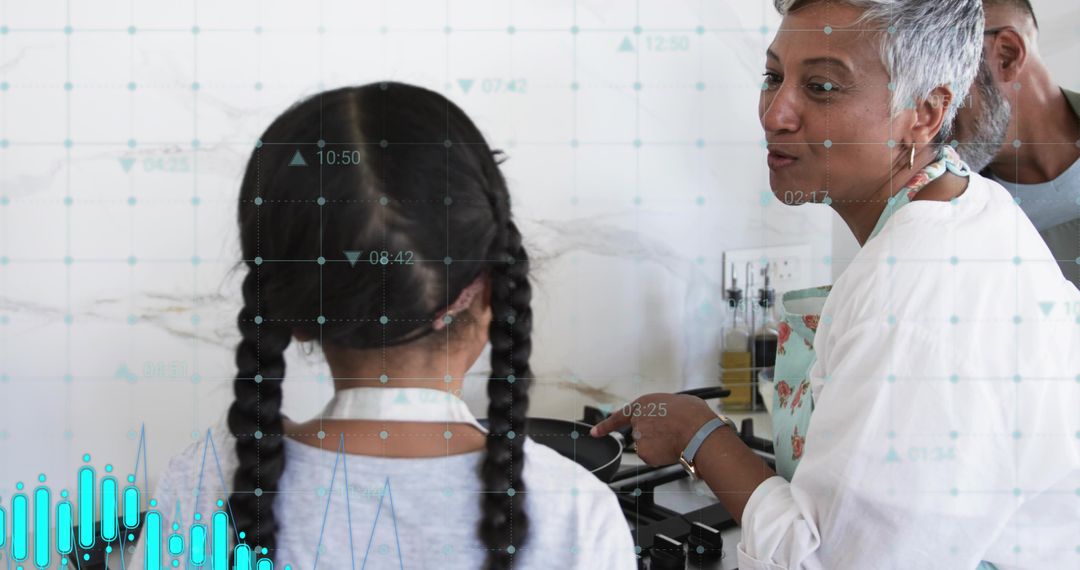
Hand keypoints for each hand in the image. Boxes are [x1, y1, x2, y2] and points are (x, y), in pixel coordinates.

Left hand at [590, 393, 719, 465]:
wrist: (698, 431)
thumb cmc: (692, 415)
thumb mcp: (677, 401)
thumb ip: (664, 408)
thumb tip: (668, 414)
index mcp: (644, 403)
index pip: (619, 416)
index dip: (606, 426)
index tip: (595, 432)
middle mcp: (637, 419)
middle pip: (640, 432)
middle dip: (652, 435)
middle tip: (671, 433)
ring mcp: (639, 437)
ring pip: (647, 445)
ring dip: (658, 445)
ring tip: (675, 439)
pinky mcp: (644, 452)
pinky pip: (652, 457)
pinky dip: (660, 456)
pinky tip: (672, 449)